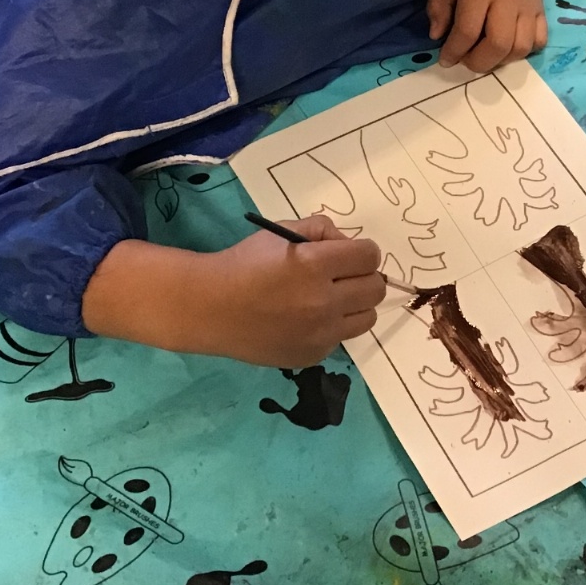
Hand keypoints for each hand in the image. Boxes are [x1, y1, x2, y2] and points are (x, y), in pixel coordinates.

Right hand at [82, 214, 385, 366]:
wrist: (209, 308)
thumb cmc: (244, 264)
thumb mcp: (280, 233)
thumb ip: (319, 229)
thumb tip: (347, 243)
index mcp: (315, 265)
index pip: (370, 256)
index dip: (363, 251)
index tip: (350, 254)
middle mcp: (323, 301)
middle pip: (376, 288)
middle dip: (364, 276)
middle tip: (343, 276)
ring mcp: (320, 334)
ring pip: (368, 317)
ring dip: (356, 305)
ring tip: (332, 299)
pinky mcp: (313, 355)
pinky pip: (341, 338)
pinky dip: (333, 327)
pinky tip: (307, 320)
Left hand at [428, 0, 546, 73]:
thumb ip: (439, 5)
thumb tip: (437, 36)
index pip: (468, 31)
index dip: (454, 51)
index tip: (445, 59)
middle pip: (498, 45)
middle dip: (478, 62)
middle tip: (466, 60)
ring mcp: (529, 5)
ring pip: (521, 48)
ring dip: (501, 60)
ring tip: (486, 54)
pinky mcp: (541, 7)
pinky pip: (540, 40)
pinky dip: (525, 51)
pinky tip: (509, 46)